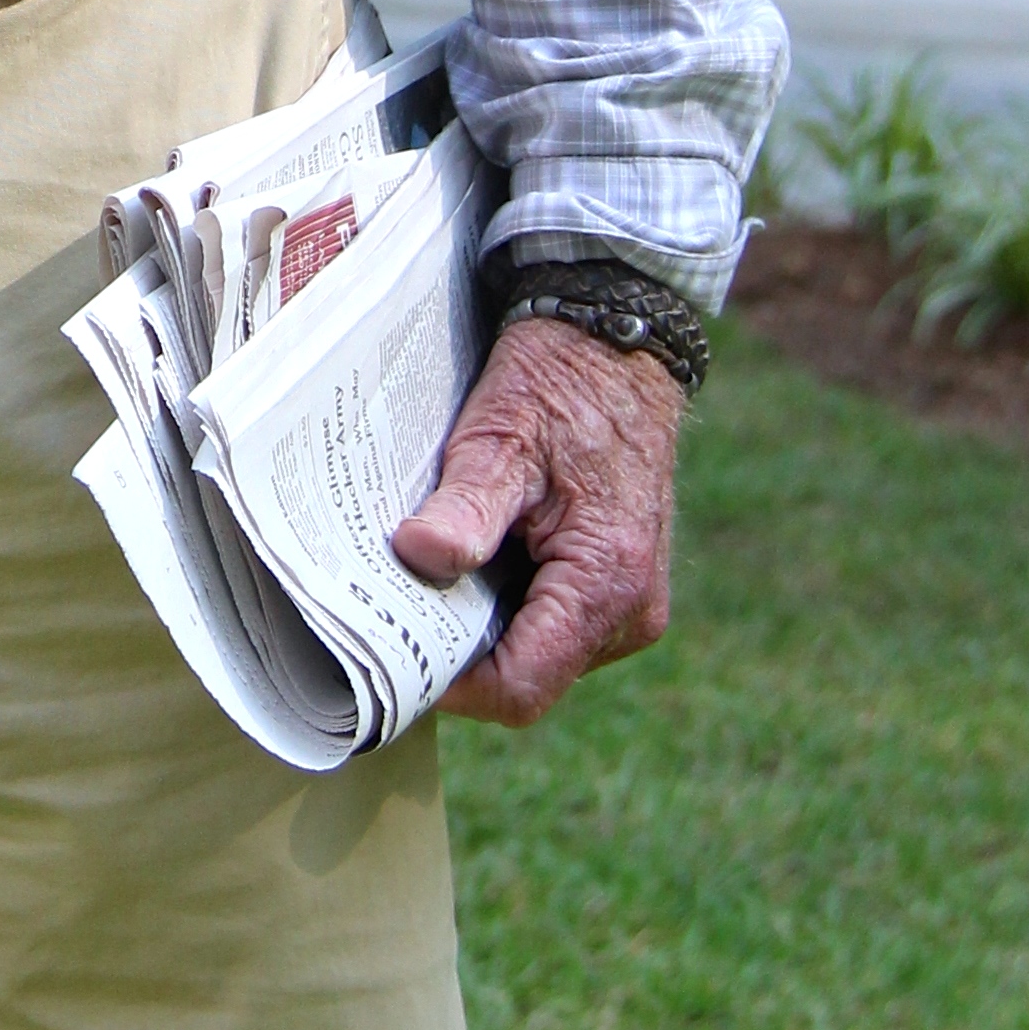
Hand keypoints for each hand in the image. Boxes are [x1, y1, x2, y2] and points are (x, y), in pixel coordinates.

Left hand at [391, 310, 682, 727]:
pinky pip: (555, 624)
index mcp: (607, 584)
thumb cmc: (562, 384)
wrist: (616, 341)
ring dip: (486, 625)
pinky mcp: (621, 586)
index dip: (453, 686)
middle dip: (463, 652)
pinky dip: (510, 603)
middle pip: (528, 678)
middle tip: (404, 601)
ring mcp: (631, 603)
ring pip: (539, 655)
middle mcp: (631, 611)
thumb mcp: (502, 436)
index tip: (397, 654)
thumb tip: (419, 557)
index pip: (521, 688)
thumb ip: (467, 508)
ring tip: (444, 564)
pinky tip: (479, 553)